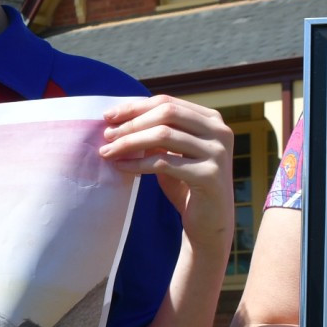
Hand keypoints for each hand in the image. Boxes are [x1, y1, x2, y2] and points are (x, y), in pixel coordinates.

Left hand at [99, 96, 233, 246]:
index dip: (136, 107)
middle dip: (132, 123)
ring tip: (108, 151)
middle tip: (106, 135)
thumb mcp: (172, 154)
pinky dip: (138, 164)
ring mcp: (217, 153)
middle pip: (166, 114)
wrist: (210, 223)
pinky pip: (164, 163)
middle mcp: (220, 131)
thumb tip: (119, 118)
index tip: (109, 116)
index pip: (168, 103)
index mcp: (211, 119)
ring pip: (164, 136)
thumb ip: (157, 134)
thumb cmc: (187, 185)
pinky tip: (120, 167)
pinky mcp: (209, 175)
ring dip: (130, 142)